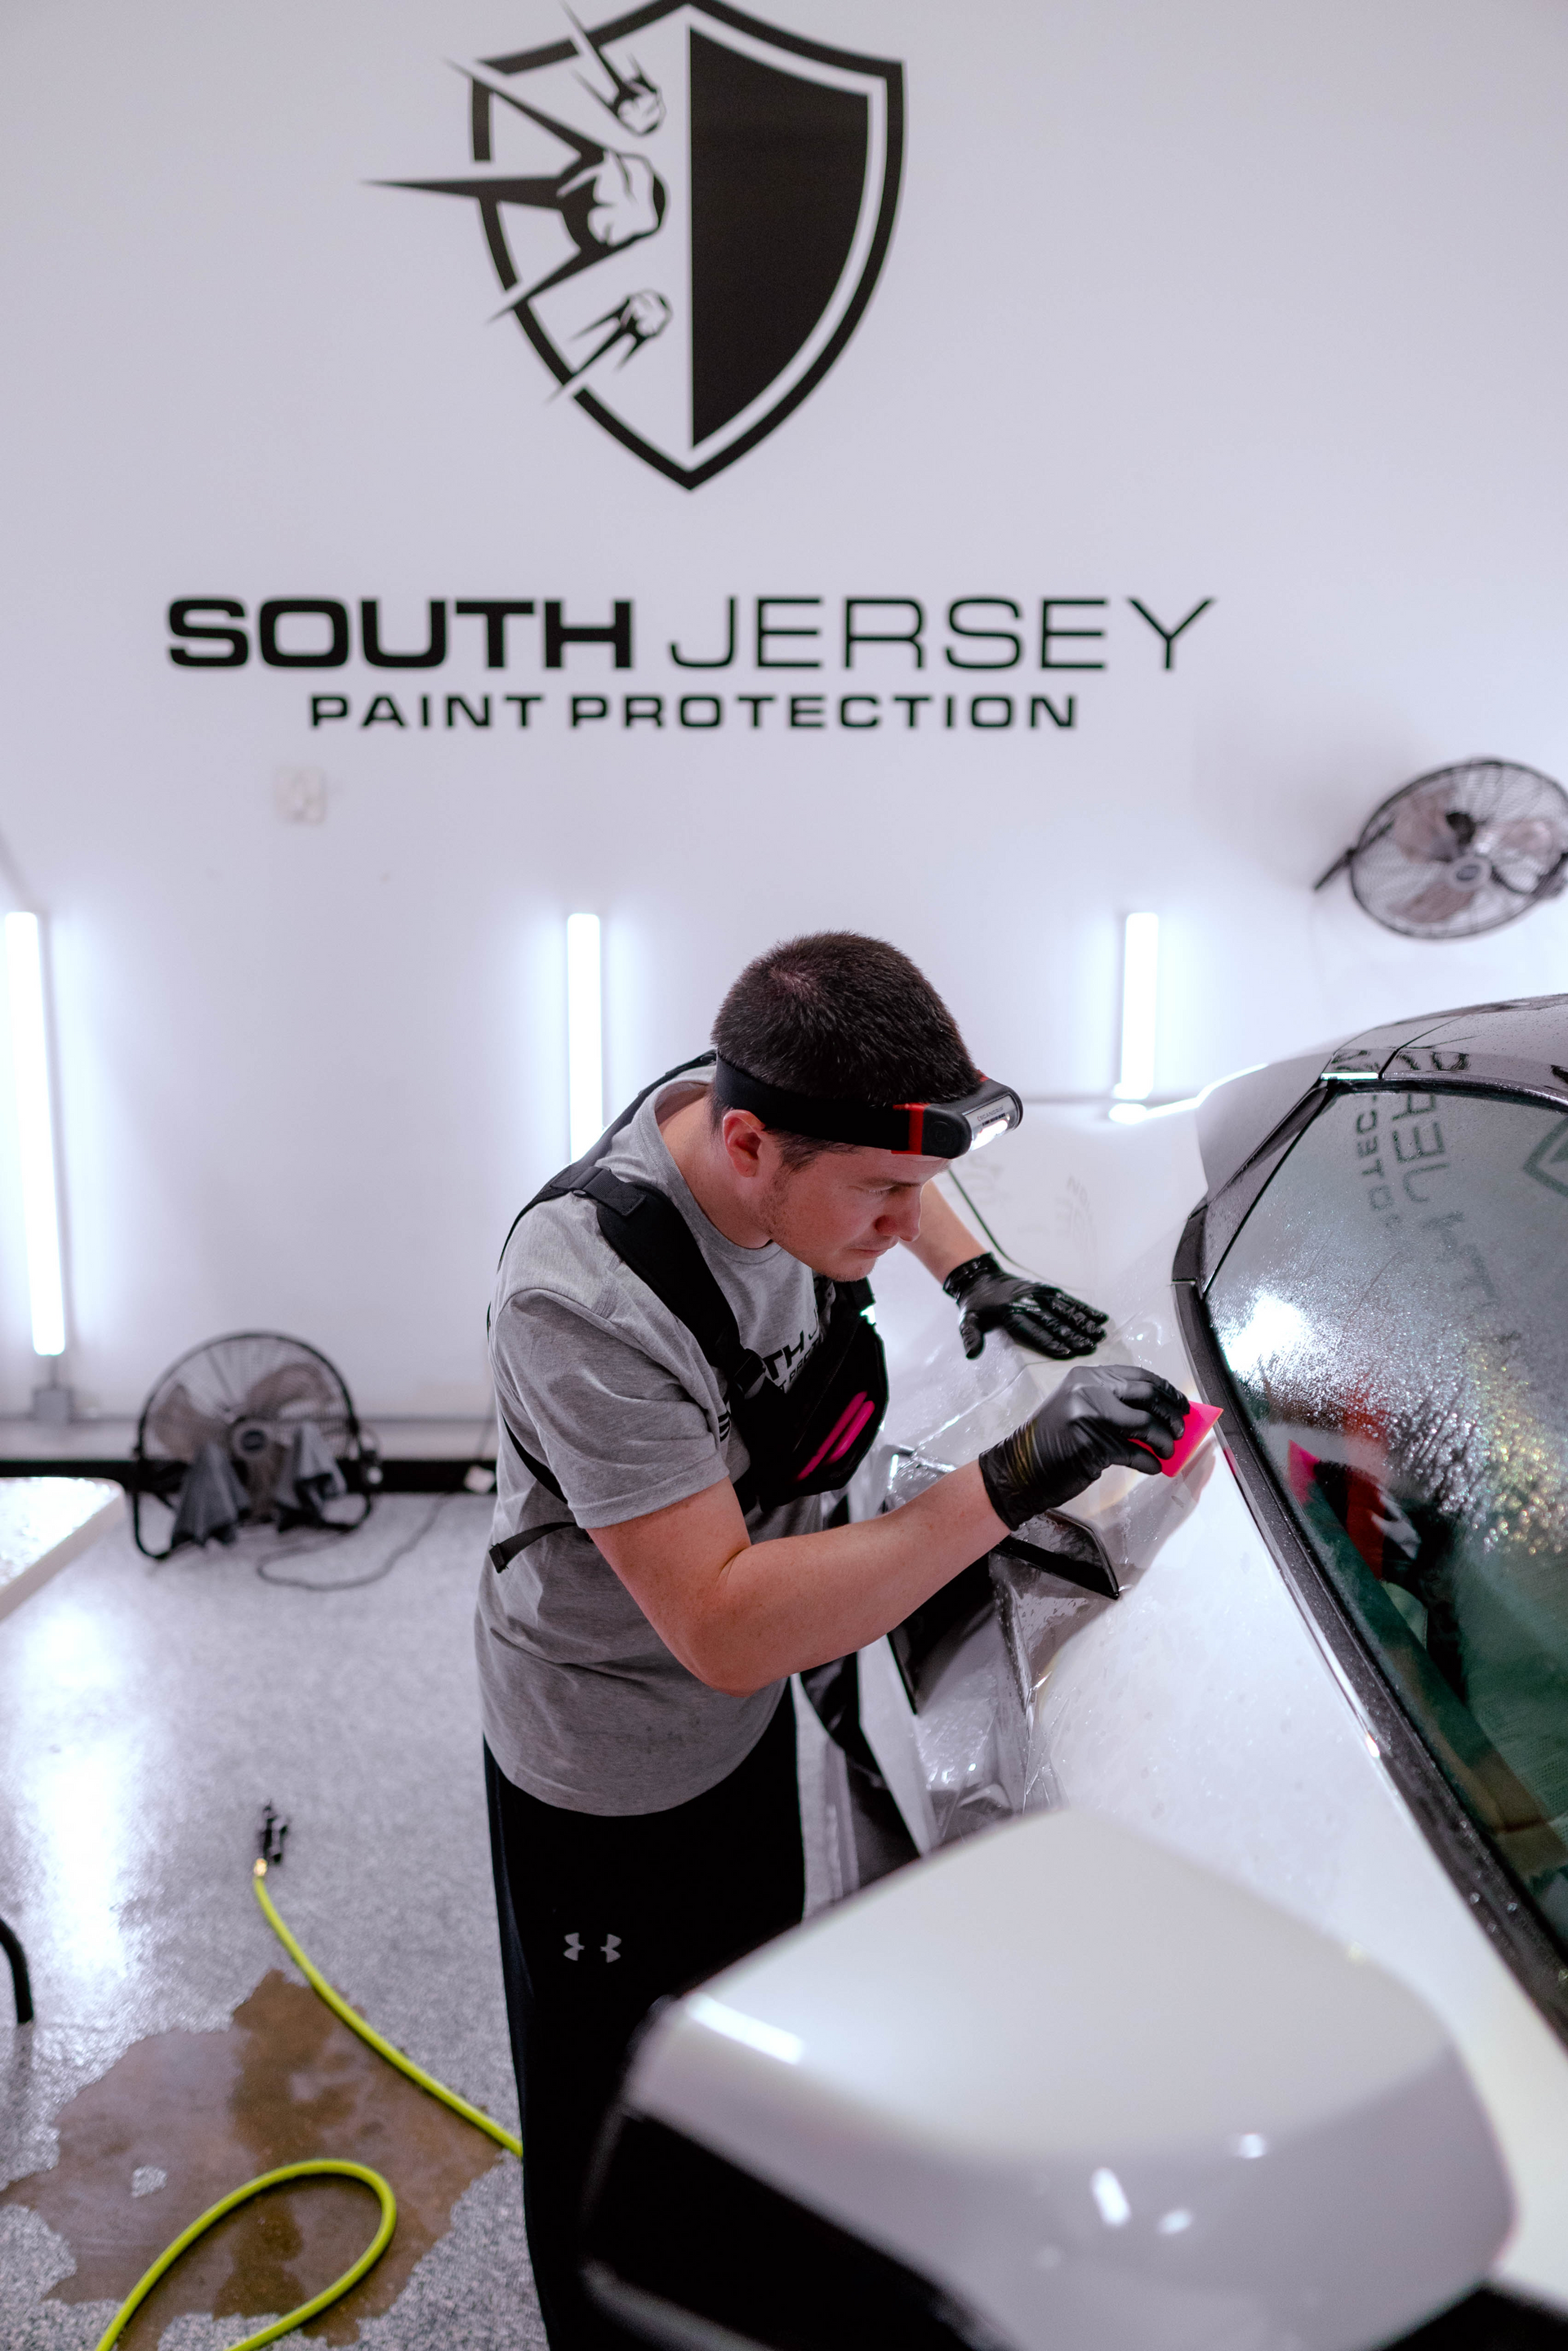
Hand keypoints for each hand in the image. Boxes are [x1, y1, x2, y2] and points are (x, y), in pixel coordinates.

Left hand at [942, 1251, 1108, 1360]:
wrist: (980, 1277)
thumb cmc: (976, 1305)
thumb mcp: (967, 1320)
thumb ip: (970, 1337)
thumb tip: (972, 1355)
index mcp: (1010, 1313)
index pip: (1033, 1330)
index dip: (1049, 1342)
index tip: (1065, 1353)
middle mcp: (1027, 1302)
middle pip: (1053, 1321)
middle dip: (1073, 1335)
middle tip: (1090, 1348)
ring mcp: (1038, 1294)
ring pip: (1065, 1309)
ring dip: (1083, 1322)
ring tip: (1099, 1335)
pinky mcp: (1045, 1289)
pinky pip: (1067, 1299)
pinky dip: (1084, 1308)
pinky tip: (1099, 1317)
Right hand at [978, 1363, 1190, 1530]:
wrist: (1019, 1469)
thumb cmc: (1052, 1443)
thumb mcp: (1080, 1410)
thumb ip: (1115, 1405)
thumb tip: (1161, 1413)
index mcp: (1086, 1377)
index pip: (1138, 1376)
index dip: (1166, 1390)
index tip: (1181, 1404)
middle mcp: (1088, 1390)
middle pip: (1147, 1395)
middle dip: (1171, 1413)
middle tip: (1181, 1428)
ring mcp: (1089, 1416)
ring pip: (1145, 1425)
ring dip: (1164, 1441)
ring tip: (1168, 1452)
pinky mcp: (1092, 1445)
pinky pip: (1133, 1453)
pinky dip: (1148, 1462)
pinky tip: (1152, 1467)